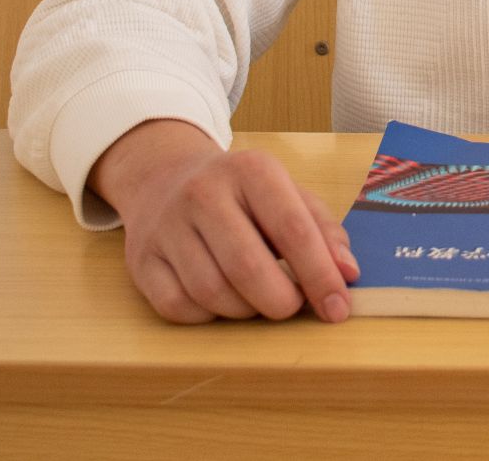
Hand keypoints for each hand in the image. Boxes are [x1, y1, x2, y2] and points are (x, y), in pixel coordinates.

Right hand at [90, 119, 360, 324]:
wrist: (164, 177)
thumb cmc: (241, 194)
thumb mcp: (288, 194)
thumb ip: (324, 231)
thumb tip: (347, 273)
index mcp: (251, 170)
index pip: (292, 229)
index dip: (320, 275)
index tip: (338, 308)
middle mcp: (204, 193)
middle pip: (247, 267)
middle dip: (280, 301)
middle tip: (292, 307)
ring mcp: (167, 226)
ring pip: (212, 292)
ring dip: (245, 310)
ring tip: (258, 298)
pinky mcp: (141, 260)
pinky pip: (179, 307)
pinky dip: (208, 317)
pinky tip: (220, 300)